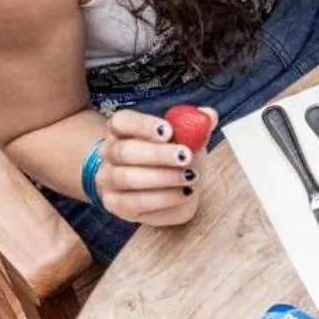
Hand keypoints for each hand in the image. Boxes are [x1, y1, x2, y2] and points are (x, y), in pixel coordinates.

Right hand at [95, 108, 214, 226]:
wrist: (164, 192)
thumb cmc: (171, 162)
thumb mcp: (185, 142)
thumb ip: (194, 128)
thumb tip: (209, 115)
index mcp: (121, 130)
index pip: (122, 121)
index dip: (143, 125)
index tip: (169, 131)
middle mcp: (109, 153)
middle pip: (125, 151)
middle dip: (158, 154)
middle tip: (186, 156)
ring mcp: (109, 179)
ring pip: (128, 178)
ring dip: (164, 178)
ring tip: (190, 177)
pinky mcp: (116, 204)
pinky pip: (136, 202)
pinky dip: (163, 198)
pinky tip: (184, 193)